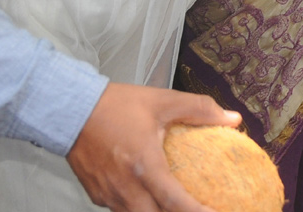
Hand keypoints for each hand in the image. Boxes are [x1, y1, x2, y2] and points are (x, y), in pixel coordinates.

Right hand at [67, 83, 240, 211]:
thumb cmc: (115, 105)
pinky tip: (150, 199)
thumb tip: (232, 118)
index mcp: (144, 166)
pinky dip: (139, 209)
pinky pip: (121, 211)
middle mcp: (125, 188)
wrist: (70, 109)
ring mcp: (108, 195)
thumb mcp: (164, 101)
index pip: (175, 202)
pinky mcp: (97, 196)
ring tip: (175, 204)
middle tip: (196, 208)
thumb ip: (200, 110)